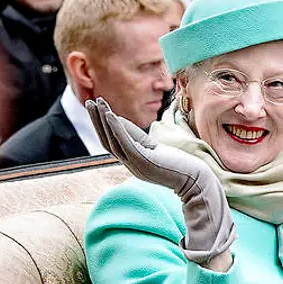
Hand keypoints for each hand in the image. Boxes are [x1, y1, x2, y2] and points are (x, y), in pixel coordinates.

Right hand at [85, 97, 236, 266]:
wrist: (194, 180)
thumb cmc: (178, 164)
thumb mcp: (154, 148)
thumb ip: (138, 137)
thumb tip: (123, 122)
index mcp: (132, 161)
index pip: (112, 142)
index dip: (102, 125)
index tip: (96, 107)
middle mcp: (130, 164)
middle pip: (106, 141)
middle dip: (96, 121)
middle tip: (88, 102)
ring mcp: (135, 164)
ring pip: (112, 141)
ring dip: (102, 121)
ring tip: (96, 104)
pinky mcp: (143, 161)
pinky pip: (124, 143)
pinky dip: (116, 128)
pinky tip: (110, 114)